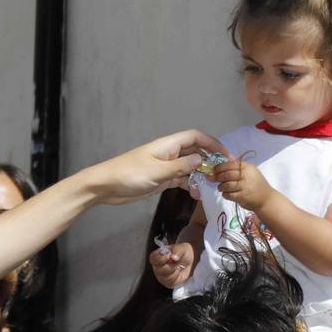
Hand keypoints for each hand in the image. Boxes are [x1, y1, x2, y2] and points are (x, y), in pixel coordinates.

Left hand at [87, 130, 227, 205]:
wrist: (105, 187)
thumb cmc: (129, 175)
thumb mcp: (157, 171)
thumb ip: (180, 166)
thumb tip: (202, 159)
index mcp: (167, 145)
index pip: (195, 137)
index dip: (212, 143)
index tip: (226, 156)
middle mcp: (168, 153)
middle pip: (195, 151)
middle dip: (210, 160)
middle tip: (223, 174)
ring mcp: (165, 166)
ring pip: (189, 166)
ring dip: (201, 174)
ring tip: (213, 186)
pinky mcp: (161, 179)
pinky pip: (181, 179)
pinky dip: (190, 185)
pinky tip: (197, 194)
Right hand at [149, 242, 194, 288]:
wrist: (189, 262)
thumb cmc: (183, 253)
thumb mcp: (182, 248)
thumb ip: (177, 250)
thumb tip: (173, 257)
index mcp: (158, 255)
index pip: (153, 258)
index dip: (160, 258)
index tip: (169, 256)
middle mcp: (157, 266)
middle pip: (158, 270)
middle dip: (170, 266)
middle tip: (177, 262)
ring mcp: (161, 275)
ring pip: (165, 277)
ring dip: (174, 272)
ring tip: (178, 266)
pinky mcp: (167, 282)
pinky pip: (170, 282)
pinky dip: (177, 277)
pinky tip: (178, 272)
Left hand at [211, 157, 272, 211]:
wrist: (266, 199)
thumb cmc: (256, 184)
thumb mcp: (250, 172)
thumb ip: (237, 167)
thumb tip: (223, 161)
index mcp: (247, 168)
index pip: (230, 164)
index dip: (220, 167)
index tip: (214, 170)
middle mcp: (246, 176)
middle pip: (227, 175)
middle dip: (218, 177)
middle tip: (214, 178)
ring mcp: (244, 187)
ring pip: (226, 185)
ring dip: (221, 187)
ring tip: (222, 187)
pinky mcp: (242, 197)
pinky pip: (228, 195)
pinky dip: (225, 194)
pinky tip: (227, 194)